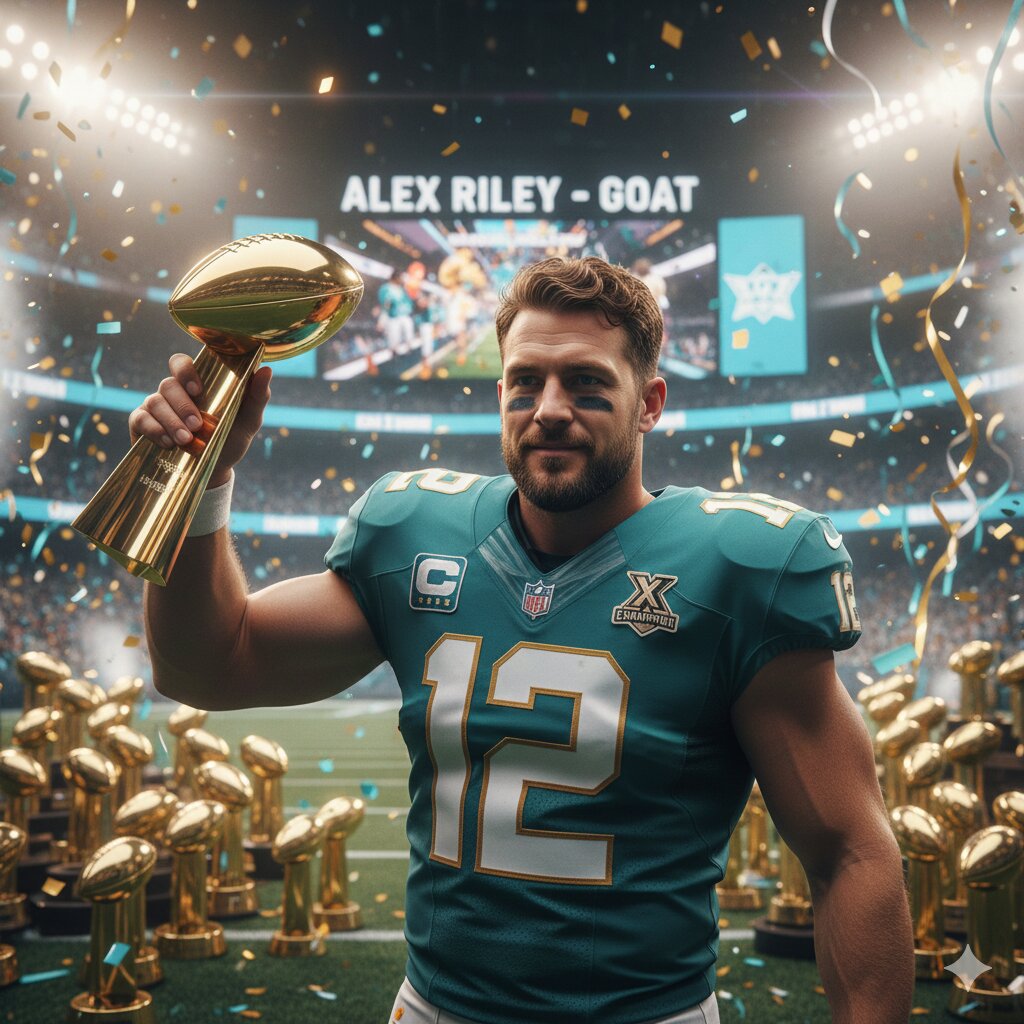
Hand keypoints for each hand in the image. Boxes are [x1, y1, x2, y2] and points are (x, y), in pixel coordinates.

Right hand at [127, 353, 272, 486]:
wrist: (213, 472)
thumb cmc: (230, 440)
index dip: (186, 371)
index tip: (198, 389)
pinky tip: (168, 443)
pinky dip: (154, 429)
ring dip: (171, 421)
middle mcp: (173, 392)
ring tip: (186, 440)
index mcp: (196, 384)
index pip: (181, 363)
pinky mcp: (142, 425)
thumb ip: (257, 397)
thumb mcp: (248, 422)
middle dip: (182, 405)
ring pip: (154, 401)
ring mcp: (155, 407)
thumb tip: (267, 369)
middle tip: (197, 425)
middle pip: (168, 384)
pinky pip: (140, 419)